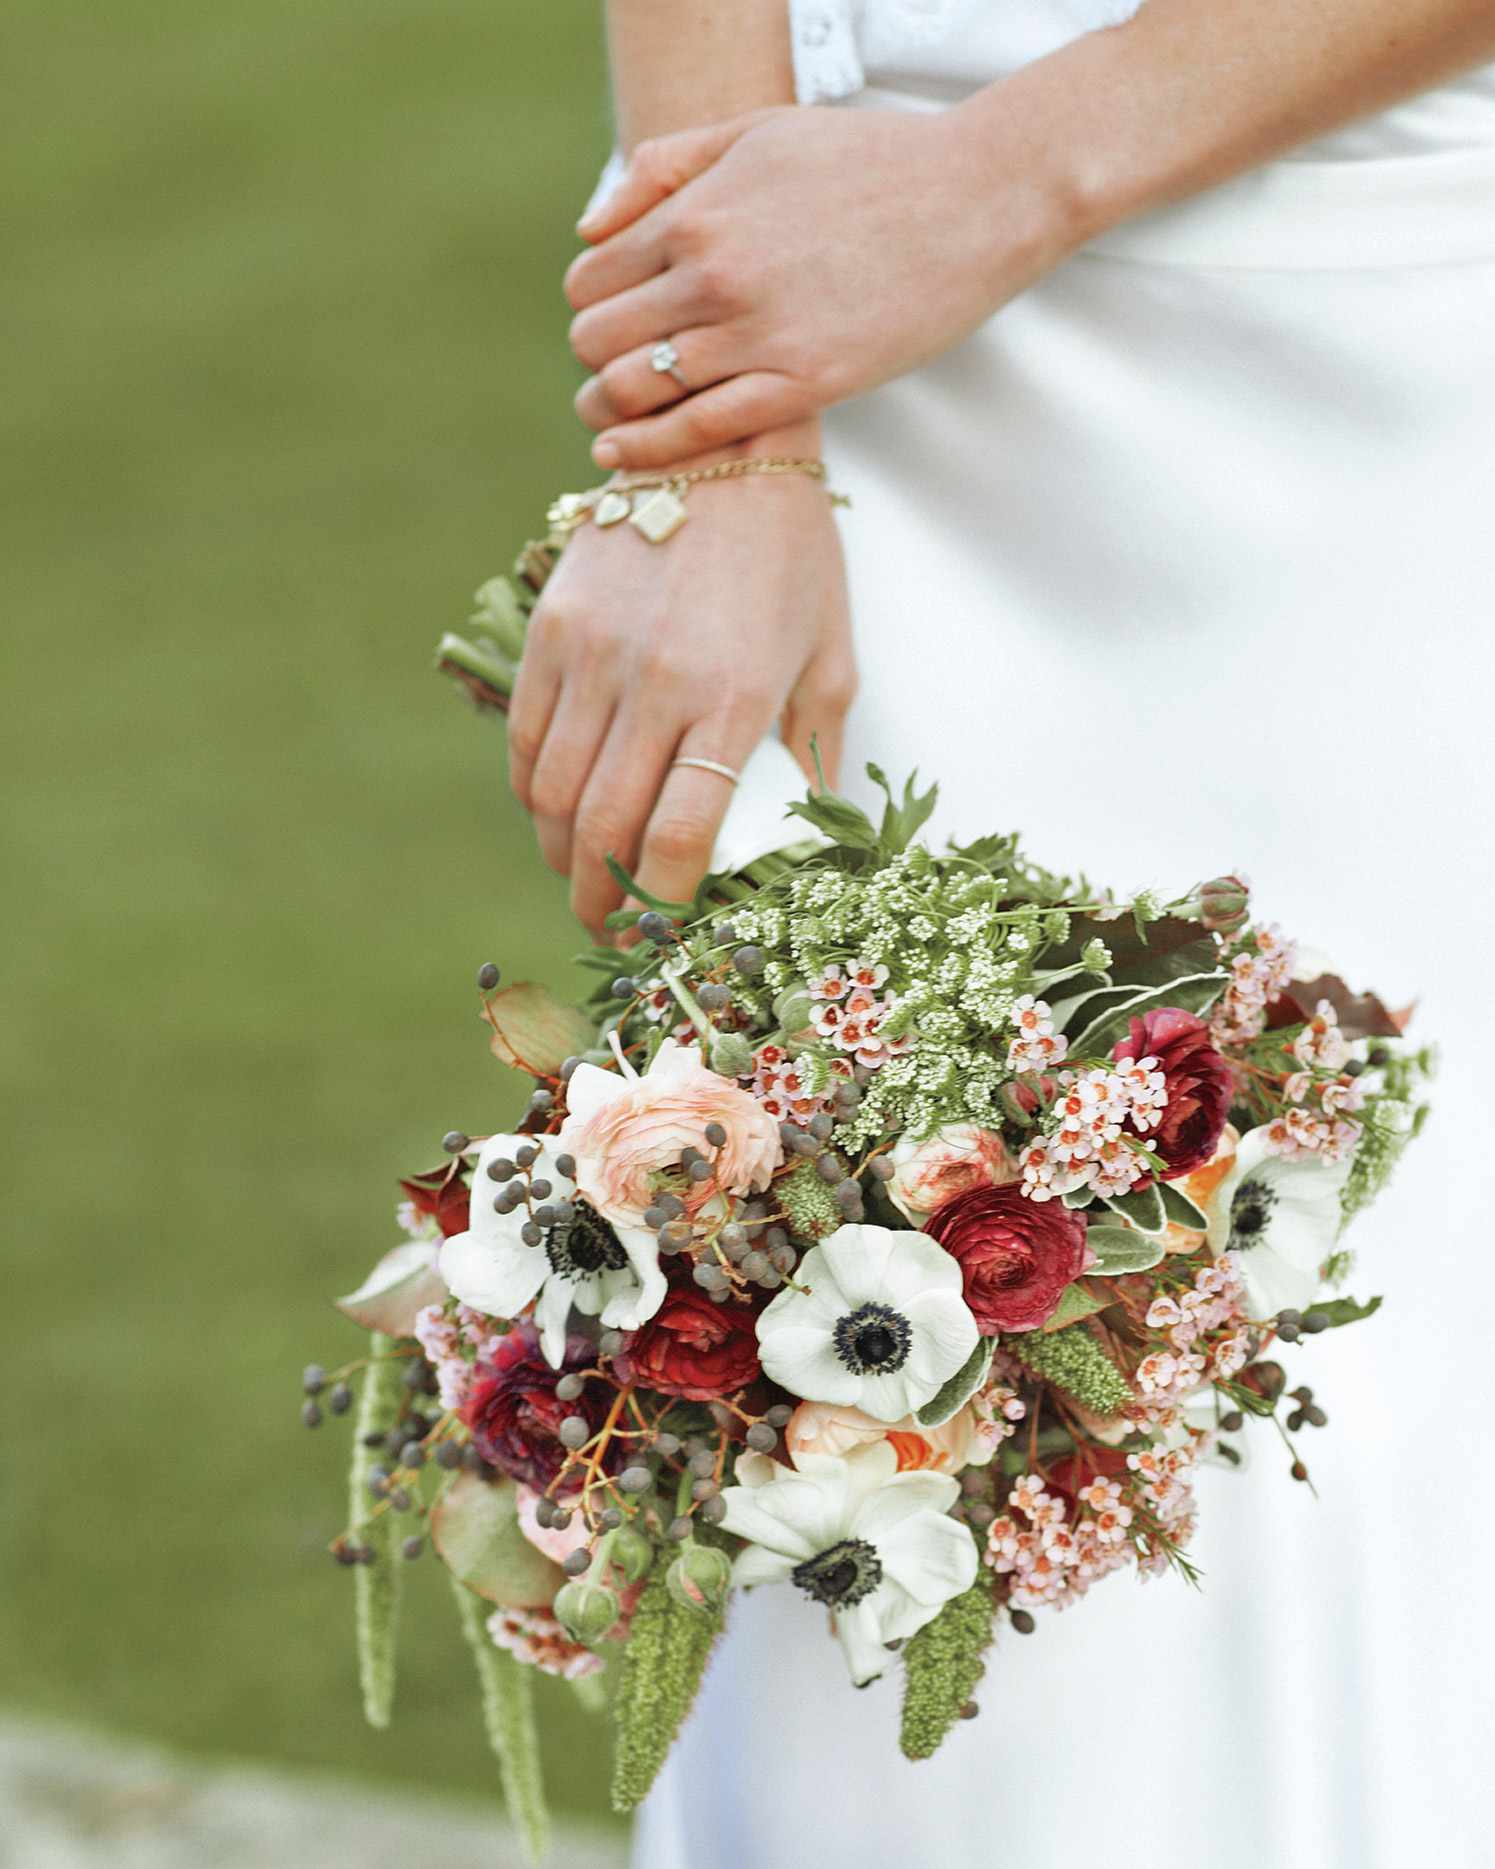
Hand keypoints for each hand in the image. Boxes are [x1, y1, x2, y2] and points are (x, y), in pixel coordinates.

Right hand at [507, 432, 854, 936]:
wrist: (723, 442)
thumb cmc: (792, 557)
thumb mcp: (829, 657)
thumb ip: (814, 753)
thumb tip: (806, 837)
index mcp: (736, 698)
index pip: (679, 835)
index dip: (663, 898)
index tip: (663, 924)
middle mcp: (658, 682)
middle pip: (604, 827)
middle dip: (601, 896)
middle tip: (607, 925)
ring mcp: (596, 653)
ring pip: (553, 791)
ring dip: (560, 853)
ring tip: (578, 877)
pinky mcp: (555, 627)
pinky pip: (525, 734)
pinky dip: (531, 790)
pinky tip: (551, 812)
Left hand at [565, 103, 1080, 470]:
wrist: (975, 199)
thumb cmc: (870, 162)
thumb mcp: (755, 132)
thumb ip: (663, 168)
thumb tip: (588, 228)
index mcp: (697, 213)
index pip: (590, 280)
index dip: (591, 305)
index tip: (612, 318)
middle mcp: (714, 276)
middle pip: (598, 340)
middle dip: (595, 357)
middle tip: (616, 368)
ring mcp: (758, 335)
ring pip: (634, 391)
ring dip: (609, 410)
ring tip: (610, 418)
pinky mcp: (805, 385)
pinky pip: (699, 431)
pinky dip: (648, 449)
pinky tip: (619, 455)